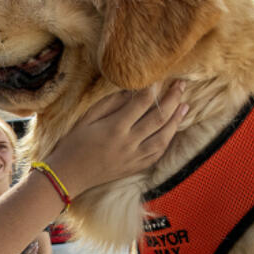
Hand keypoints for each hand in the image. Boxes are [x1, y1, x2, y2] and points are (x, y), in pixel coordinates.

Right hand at [44, 80, 186, 195]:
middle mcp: (128, 143)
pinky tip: (172, 129)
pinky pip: (157, 153)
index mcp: (114, 128)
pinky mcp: (135, 168)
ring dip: (176, 120)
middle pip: (158, 118)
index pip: (141, 103)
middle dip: (172, 99)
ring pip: (163, 137)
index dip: (153, 89)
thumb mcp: (87, 118)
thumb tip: (131, 92)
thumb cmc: (73, 144)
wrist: (68, 175)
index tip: (160, 77)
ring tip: (185, 105)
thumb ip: (110, 104)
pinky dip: (168, 140)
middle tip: (182, 85)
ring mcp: (134, 158)